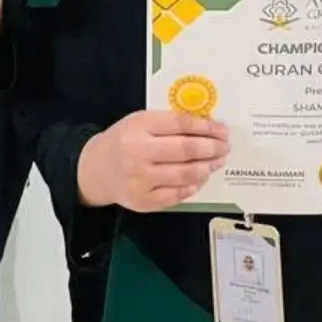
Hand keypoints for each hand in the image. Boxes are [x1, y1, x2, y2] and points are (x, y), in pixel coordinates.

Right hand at [77, 110, 228, 211]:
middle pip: (186, 150)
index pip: (180, 124)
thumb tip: (207, 127)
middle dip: (212, 148)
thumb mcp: (139, 121)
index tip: (222, 130)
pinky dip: (194, 186)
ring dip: (207, 168)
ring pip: (185, 174)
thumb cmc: (123, 141)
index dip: (206, 127)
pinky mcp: (145, 200)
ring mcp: (141, 180)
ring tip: (216, 162)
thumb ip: (168, 123)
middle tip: (224, 147)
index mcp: (138, 127)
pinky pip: (178, 194)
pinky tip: (200, 178)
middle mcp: (138, 153)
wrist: (97, 170)